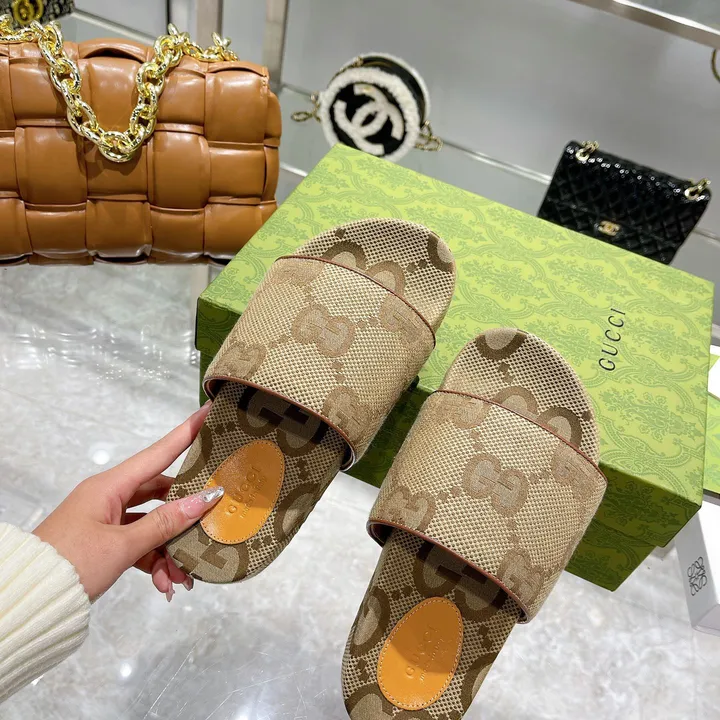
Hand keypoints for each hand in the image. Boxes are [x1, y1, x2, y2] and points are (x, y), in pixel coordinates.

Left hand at [33, 402, 223, 601]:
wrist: (31, 599)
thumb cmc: (72, 562)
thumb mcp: (122, 546)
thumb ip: (164, 523)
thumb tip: (204, 499)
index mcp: (109, 486)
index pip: (157, 453)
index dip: (184, 433)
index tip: (207, 411)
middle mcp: (109, 497)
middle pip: (159, 494)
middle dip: (184, 516)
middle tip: (209, 525)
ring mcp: (106, 520)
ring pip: (151, 524)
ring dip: (170, 549)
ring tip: (181, 577)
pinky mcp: (104, 542)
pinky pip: (138, 544)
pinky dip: (154, 561)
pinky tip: (165, 583)